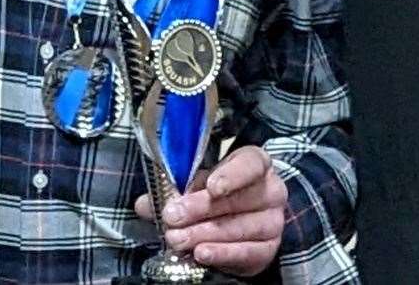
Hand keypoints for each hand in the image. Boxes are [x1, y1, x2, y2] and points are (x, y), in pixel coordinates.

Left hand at [136, 145, 287, 277]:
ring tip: (178, 239)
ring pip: (240, 227)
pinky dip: (222, 254)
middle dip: (201, 209)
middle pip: (239, 199)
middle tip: (173, 217)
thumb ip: (172, 191)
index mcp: (255, 164)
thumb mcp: (195, 186)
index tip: (211, 186)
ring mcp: (273, 221)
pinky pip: (247, 253)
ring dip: (205, 234)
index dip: (232, 175)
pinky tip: (201, 253)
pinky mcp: (268, 249)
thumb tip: (144, 204)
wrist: (239, 227)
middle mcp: (271, 191)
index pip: (251, 163)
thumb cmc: (215, 197)